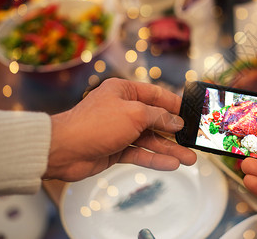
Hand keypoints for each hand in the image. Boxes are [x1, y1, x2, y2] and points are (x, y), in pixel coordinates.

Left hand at [43, 78, 196, 181]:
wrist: (64, 150)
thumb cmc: (95, 124)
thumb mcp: (134, 114)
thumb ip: (159, 117)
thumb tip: (176, 122)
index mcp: (125, 91)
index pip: (156, 95)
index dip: (175, 104)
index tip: (191, 113)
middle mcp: (124, 109)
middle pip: (156, 120)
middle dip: (176, 132)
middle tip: (193, 140)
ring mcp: (120, 130)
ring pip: (150, 139)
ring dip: (169, 149)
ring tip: (189, 158)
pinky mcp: (116, 149)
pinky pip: (140, 153)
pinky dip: (155, 158)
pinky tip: (171, 164)